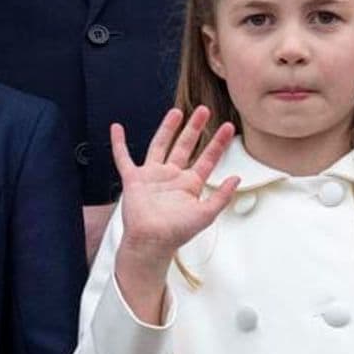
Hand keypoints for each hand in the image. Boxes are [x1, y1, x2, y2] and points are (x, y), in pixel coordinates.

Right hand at [112, 106, 238, 322]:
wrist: (151, 243)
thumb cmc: (176, 233)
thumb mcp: (205, 214)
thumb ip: (222, 196)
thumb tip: (237, 178)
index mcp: (189, 184)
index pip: (207, 158)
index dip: (218, 143)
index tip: (228, 127)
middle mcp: (172, 176)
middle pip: (185, 145)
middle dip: (195, 128)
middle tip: (203, 110)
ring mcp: (152, 176)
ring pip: (160, 145)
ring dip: (167, 128)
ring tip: (176, 112)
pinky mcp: (134, 179)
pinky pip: (123, 158)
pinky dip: (119, 144)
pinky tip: (117, 129)